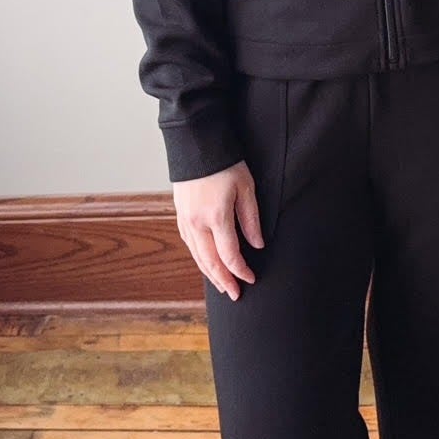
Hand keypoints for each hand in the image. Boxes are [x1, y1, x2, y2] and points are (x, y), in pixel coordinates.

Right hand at [172, 160, 262, 301]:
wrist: (196, 144)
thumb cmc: (225, 163)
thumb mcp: (246, 188)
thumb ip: (251, 219)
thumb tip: (257, 245)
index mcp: (216, 217)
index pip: (229, 255)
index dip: (241, 271)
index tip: (251, 279)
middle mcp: (197, 222)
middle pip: (210, 262)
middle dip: (224, 281)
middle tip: (235, 295)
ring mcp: (186, 219)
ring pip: (197, 256)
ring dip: (210, 274)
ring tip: (222, 286)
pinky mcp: (180, 214)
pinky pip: (189, 244)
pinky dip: (199, 259)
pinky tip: (206, 264)